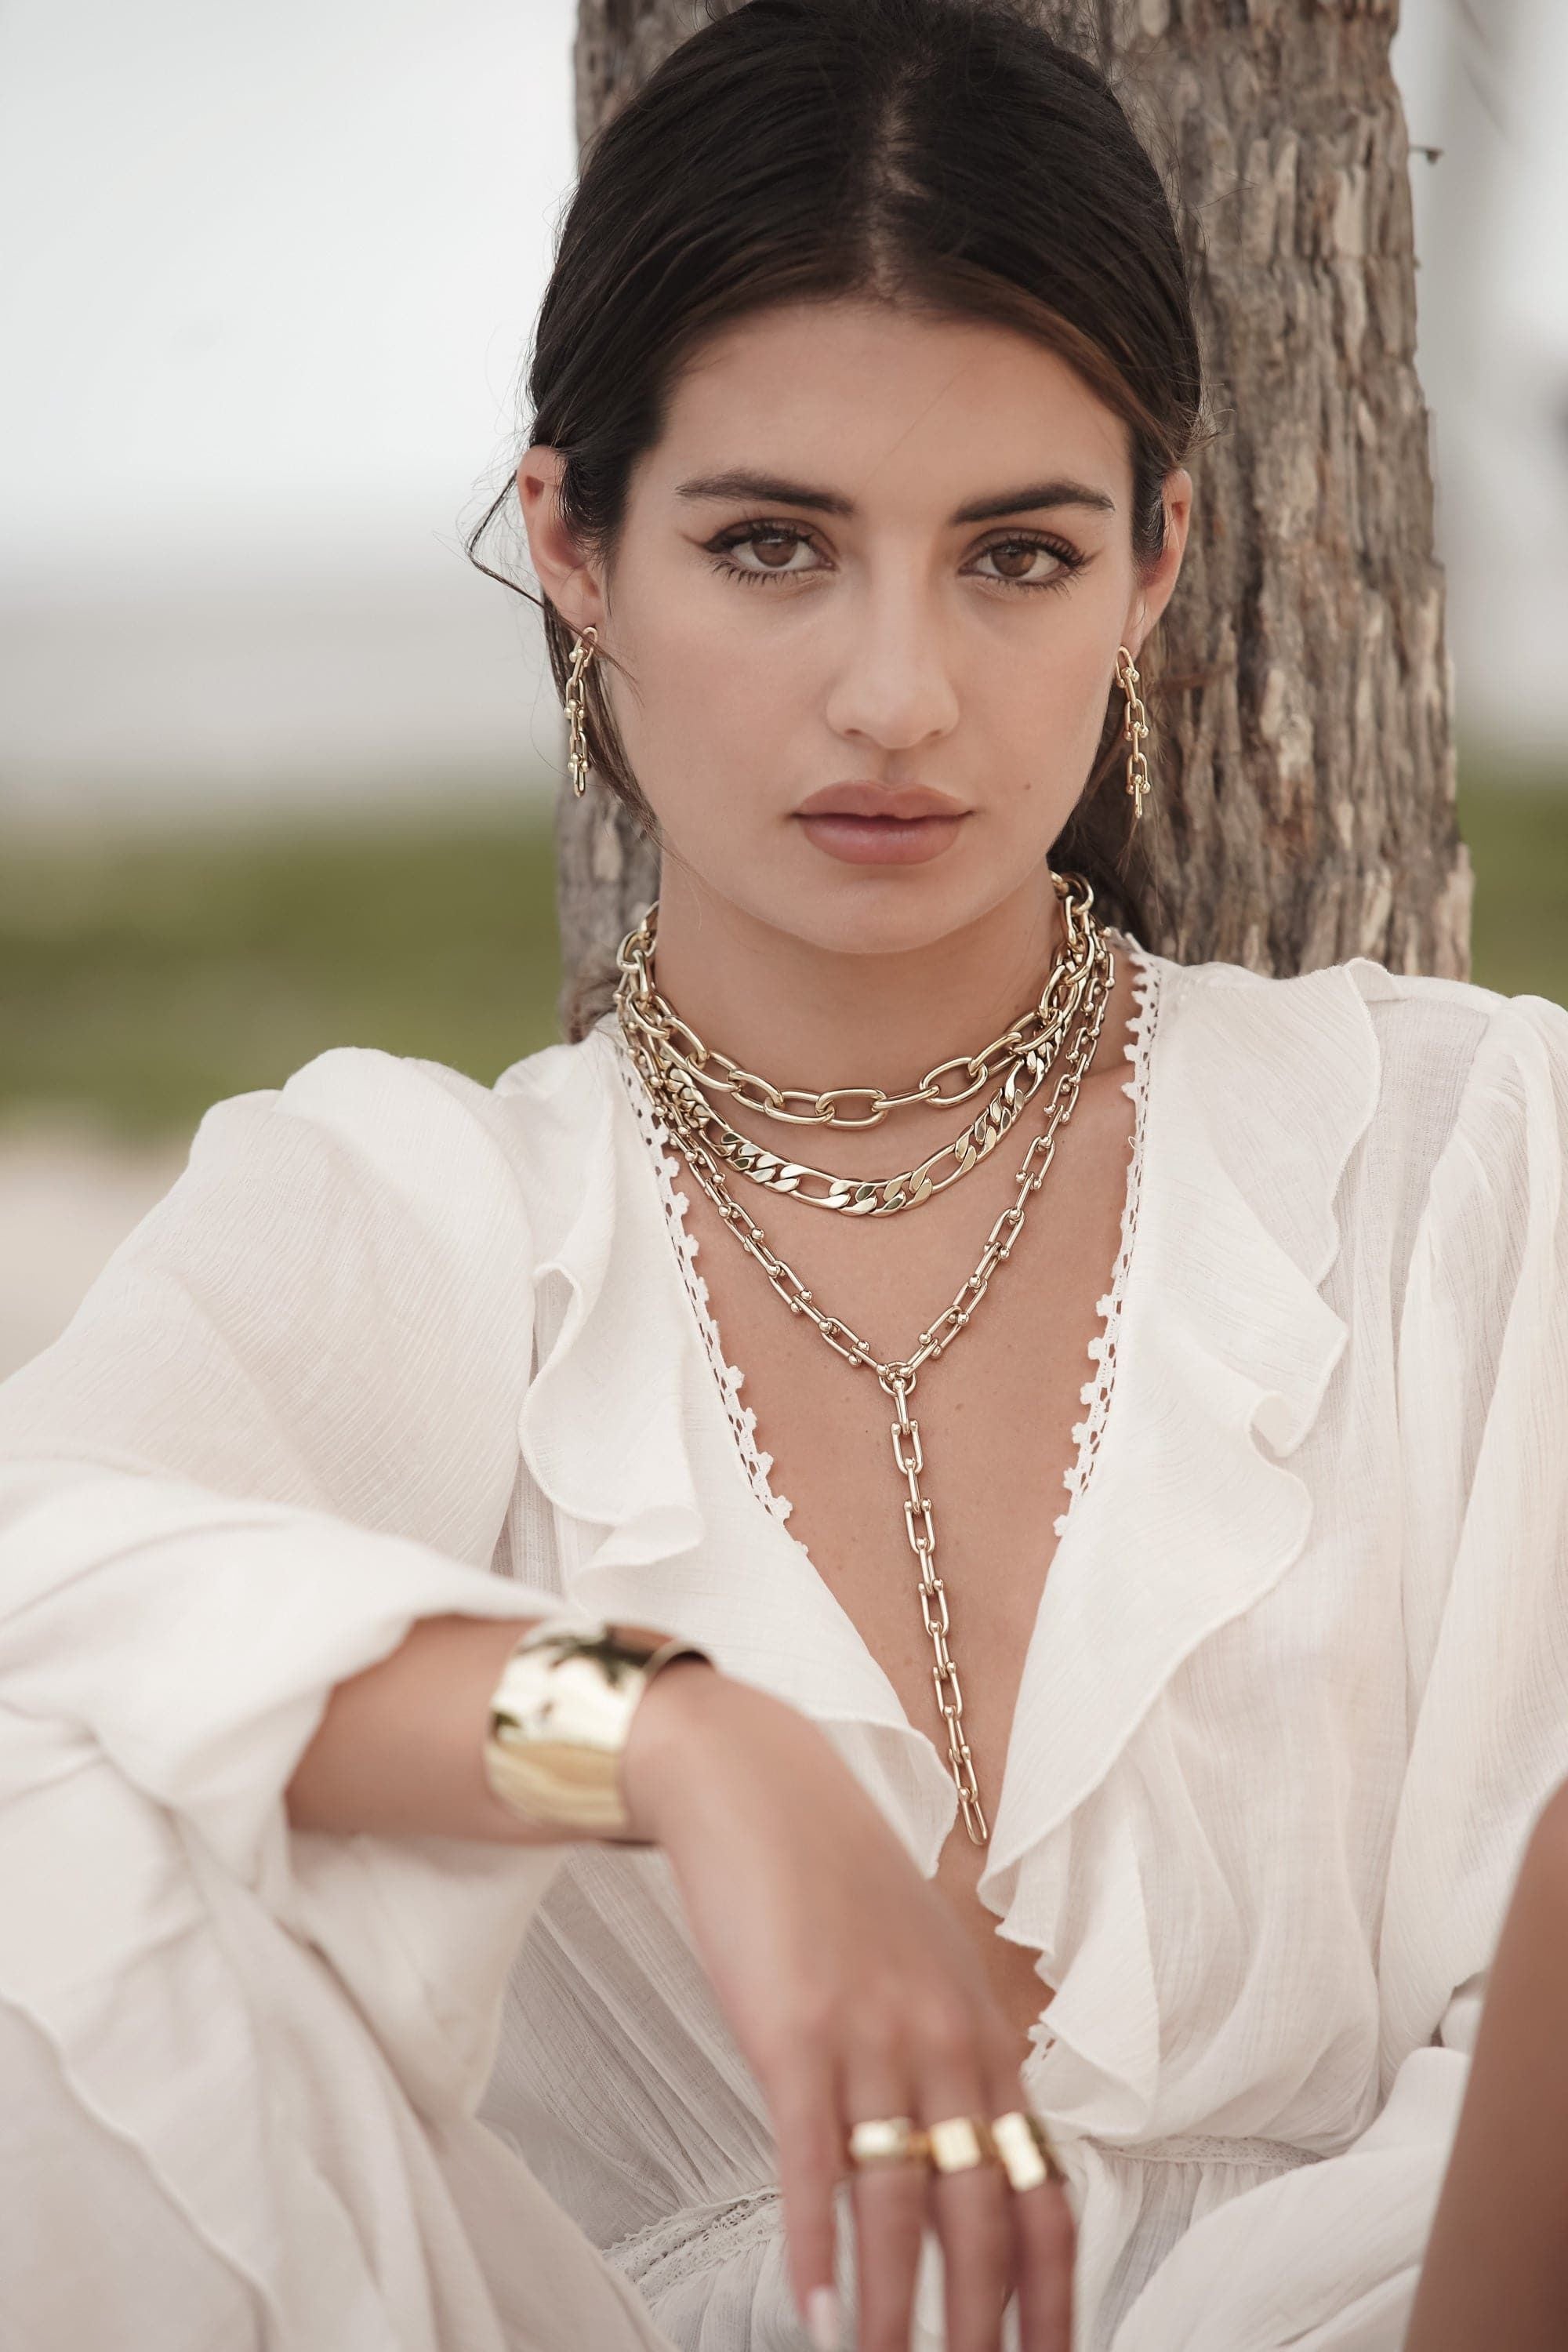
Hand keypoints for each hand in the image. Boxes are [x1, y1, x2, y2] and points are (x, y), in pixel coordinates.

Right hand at [623, 1661, 1073, 2351]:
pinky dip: (815, 2248)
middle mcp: (945, 2043)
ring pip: (902, 2209)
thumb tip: (963, 2151)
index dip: (1055, 2296)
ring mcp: (873, 2037)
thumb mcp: (919, 1964)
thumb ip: (946, 2054)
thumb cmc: (832, 1879)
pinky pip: (814, 2162)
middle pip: (988, 2219)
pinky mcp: (795, 2030)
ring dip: (893, 2315)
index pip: (1047, 2196)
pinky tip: (809, 2310)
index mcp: (984, 2036)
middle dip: (985, 2329)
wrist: (756, 1784)